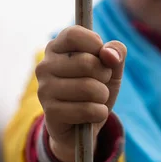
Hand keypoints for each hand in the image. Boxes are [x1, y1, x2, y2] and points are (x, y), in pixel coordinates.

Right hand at [36, 25, 126, 161]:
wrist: (81, 126)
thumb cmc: (95, 89)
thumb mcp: (111, 68)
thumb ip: (116, 53)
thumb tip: (109, 54)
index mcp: (56, 48)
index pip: (74, 34)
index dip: (95, 44)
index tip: (100, 56)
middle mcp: (45, 65)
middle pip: (87, 62)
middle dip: (104, 76)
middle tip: (100, 83)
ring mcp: (44, 89)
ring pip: (89, 88)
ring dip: (103, 97)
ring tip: (96, 100)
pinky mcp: (50, 112)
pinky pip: (87, 109)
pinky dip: (99, 113)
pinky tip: (92, 115)